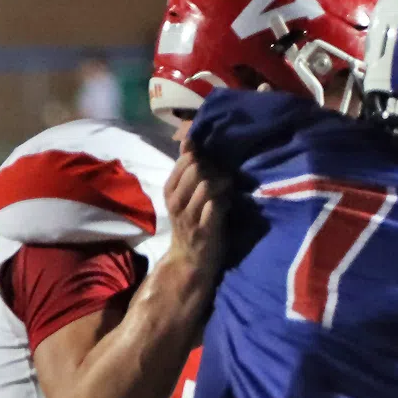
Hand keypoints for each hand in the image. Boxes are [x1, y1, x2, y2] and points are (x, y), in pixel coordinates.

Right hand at [156, 148, 227, 303]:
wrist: (190, 258)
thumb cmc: (191, 221)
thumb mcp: (183, 193)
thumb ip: (186, 167)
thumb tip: (188, 139)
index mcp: (170, 190)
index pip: (186, 161)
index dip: (205, 159)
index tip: (213, 169)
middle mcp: (176, 202)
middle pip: (197, 171)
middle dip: (215, 171)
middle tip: (223, 180)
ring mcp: (190, 217)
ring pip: (207, 187)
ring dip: (223, 186)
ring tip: (227, 192)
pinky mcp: (205, 230)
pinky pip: (216, 207)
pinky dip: (225, 202)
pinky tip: (227, 205)